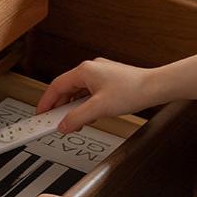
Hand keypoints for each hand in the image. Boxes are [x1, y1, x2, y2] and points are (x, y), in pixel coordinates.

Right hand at [37, 58, 161, 132]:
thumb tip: (63, 125)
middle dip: (59, 108)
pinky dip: (84, 106)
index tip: (39, 115)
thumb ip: (77, 118)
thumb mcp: (99, 109)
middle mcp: (90, 70)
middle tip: (53, 122)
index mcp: (84, 71)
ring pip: (77, 93)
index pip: (56, 87)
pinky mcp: (108, 82)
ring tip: (72, 123)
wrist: (156, 88)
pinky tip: (87, 116)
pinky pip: (88, 94)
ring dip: (73, 108)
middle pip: (65, 90)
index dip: (45, 102)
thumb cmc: (133, 91)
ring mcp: (100, 75)